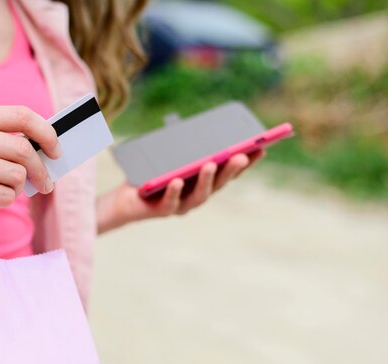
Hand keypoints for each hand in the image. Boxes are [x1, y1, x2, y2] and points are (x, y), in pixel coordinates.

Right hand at [0, 106, 60, 227]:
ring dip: (18, 187)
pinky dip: (6, 199)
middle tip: (45, 182)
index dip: (47, 132)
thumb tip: (43, 148)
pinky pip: (5, 195)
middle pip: (24, 149)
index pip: (22, 115)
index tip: (56, 148)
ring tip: (3, 188)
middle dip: (41, 169)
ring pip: (17, 174)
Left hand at [97, 150, 264, 232]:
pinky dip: (175, 191)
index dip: (246, 162)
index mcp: (203, 181)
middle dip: (232, 169)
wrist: (126, 199)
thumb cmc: (152, 174)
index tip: (262, 147)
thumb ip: (185, 145)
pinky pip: (170, 202)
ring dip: (207, 179)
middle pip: (219, 183)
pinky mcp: (162, 210)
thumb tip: (200, 128)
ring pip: (199, 195)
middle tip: (242, 155)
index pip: (229, 171)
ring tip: (210, 164)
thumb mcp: (170, 156)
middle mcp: (197, 195)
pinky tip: (177, 180)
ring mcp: (182, 204)